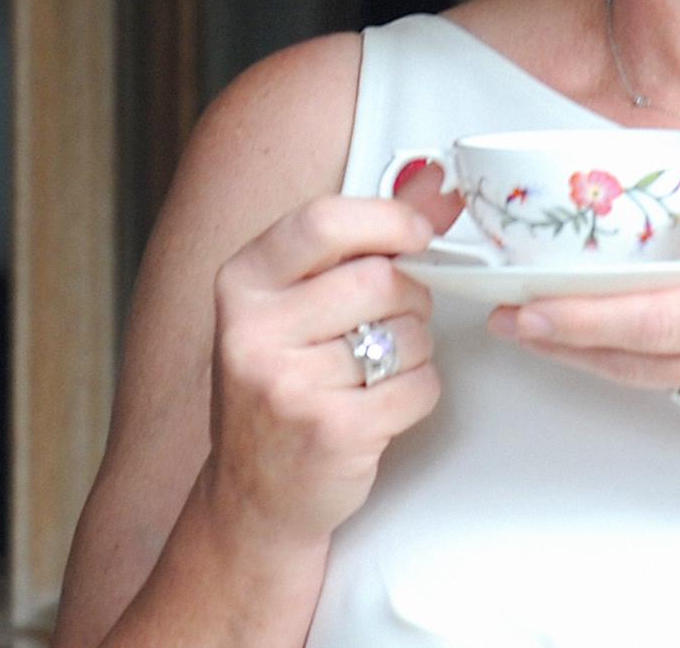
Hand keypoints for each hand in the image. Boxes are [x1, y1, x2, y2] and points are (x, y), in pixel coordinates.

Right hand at [201, 191, 454, 548]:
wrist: (253, 494)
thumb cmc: (281, 384)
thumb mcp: (296, 302)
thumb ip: (365, 238)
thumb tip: (437, 184)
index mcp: (242, 282)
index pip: (324, 222)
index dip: (387, 220)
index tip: (418, 232)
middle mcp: (254, 329)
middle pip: (381, 280)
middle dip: (410, 296)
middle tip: (393, 318)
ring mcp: (289, 385)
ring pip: (408, 335)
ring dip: (416, 348)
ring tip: (378, 366)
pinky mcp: (332, 432)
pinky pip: (418, 387)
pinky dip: (419, 391)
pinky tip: (385, 403)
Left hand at [486, 191, 679, 507]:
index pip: (654, 316)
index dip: (580, 315)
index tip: (526, 303)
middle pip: (637, 357)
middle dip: (563, 339)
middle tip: (509, 320)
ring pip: (658, 381)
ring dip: (600, 356)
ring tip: (549, 326)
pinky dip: (663, 369)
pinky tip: (647, 341)